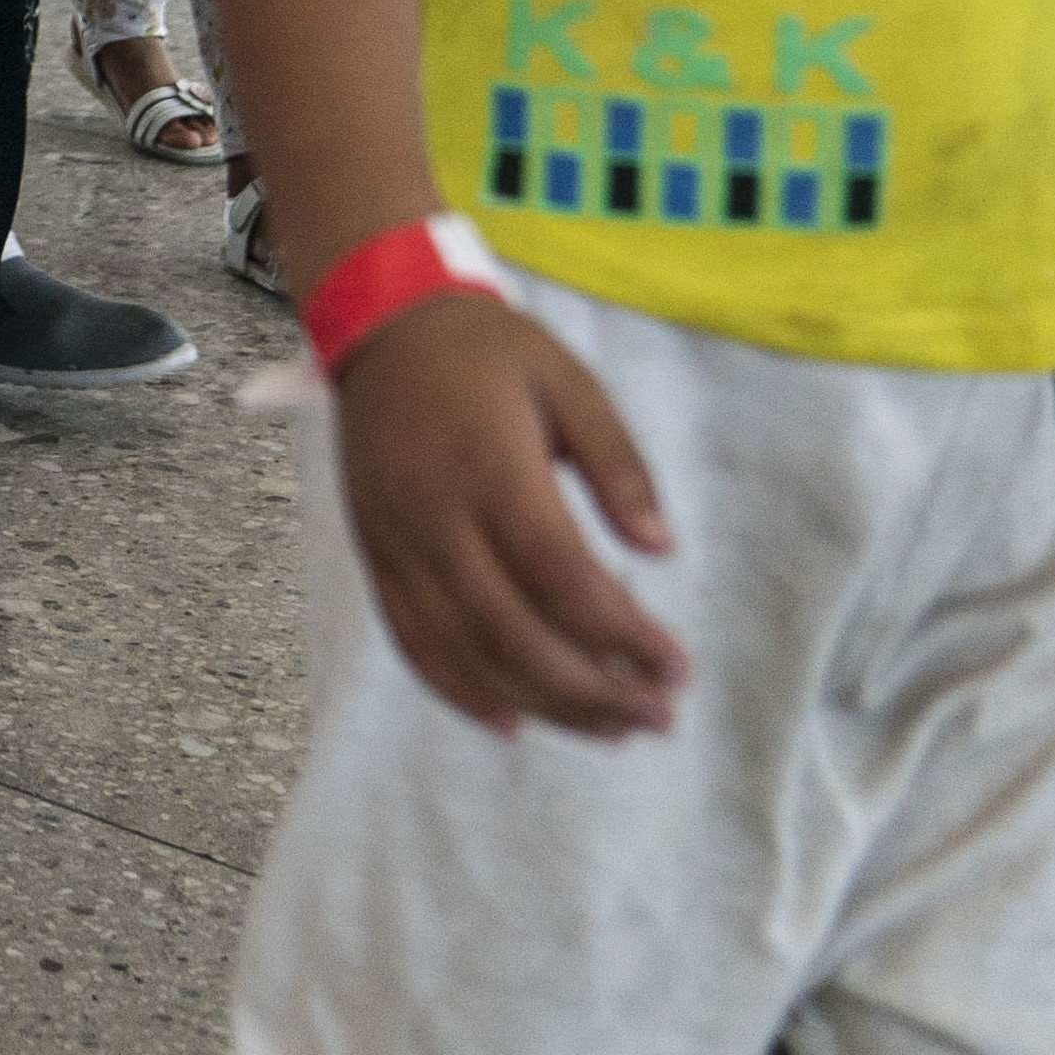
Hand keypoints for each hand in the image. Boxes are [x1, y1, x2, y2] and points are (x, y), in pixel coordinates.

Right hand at [332, 293, 687, 738]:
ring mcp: (397, 544)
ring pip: (467, 651)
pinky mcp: (376, 556)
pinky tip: (514, 722)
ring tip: (609, 728)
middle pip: (515, 633)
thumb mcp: (570, 384)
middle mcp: (436, 517)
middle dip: (593, 690)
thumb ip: (618, 465)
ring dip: (543, 704)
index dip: (624, 635)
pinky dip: (461, 692)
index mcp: (492, 469)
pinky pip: (413, 642)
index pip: (563, 578)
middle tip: (657, 714)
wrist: (382, 326)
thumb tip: (661, 550)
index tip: (677, 666)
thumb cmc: (489, 352)